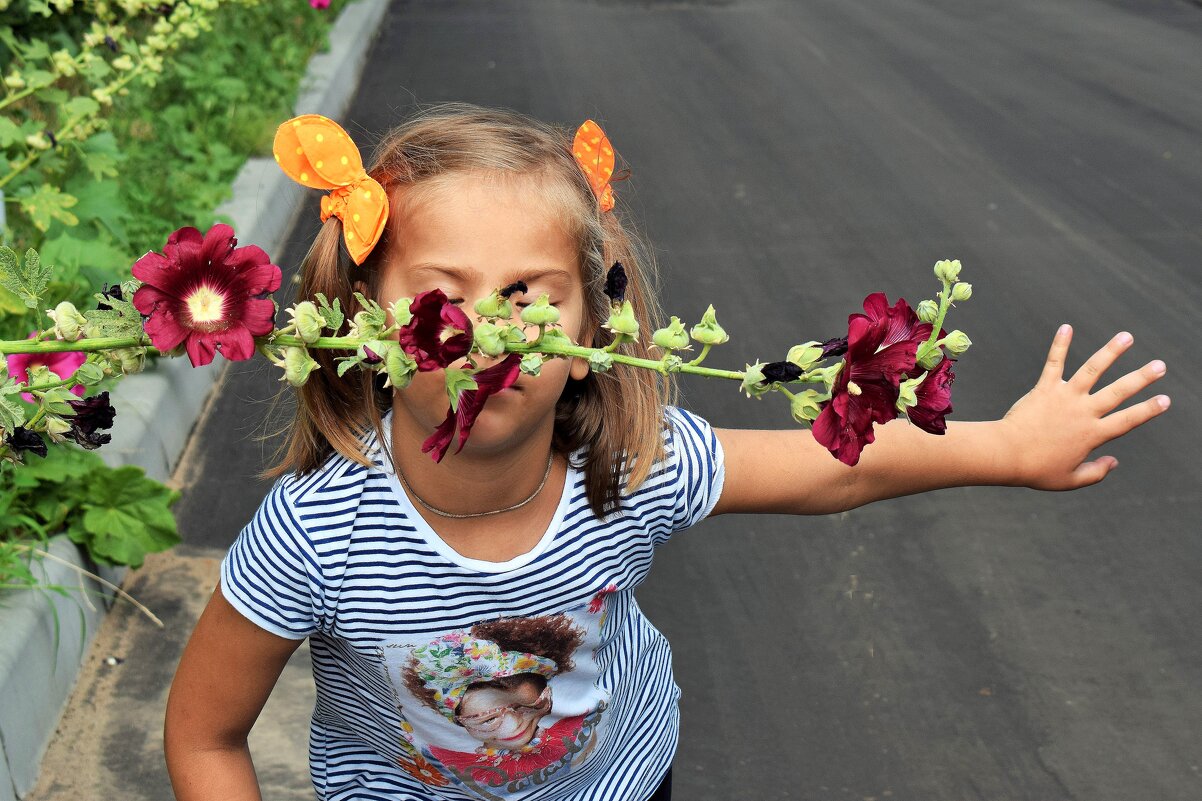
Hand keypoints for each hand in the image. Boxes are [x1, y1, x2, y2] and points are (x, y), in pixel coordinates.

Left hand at [999, 325, 1169, 489]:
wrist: (1006, 454)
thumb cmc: (1036, 470)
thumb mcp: (1070, 480)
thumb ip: (1095, 472)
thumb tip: (1114, 462)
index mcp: (1092, 434)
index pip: (1128, 420)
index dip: (1148, 410)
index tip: (1165, 399)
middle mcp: (1083, 412)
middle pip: (1118, 392)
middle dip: (1142, 377)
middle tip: (1160, 365)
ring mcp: (1065, 397)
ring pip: (1093, 369)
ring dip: (1111, 352)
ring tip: (1127, 337)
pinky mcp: (1044, 388)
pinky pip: (1054, 363)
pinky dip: (1060, 345)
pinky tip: (1066, 327)